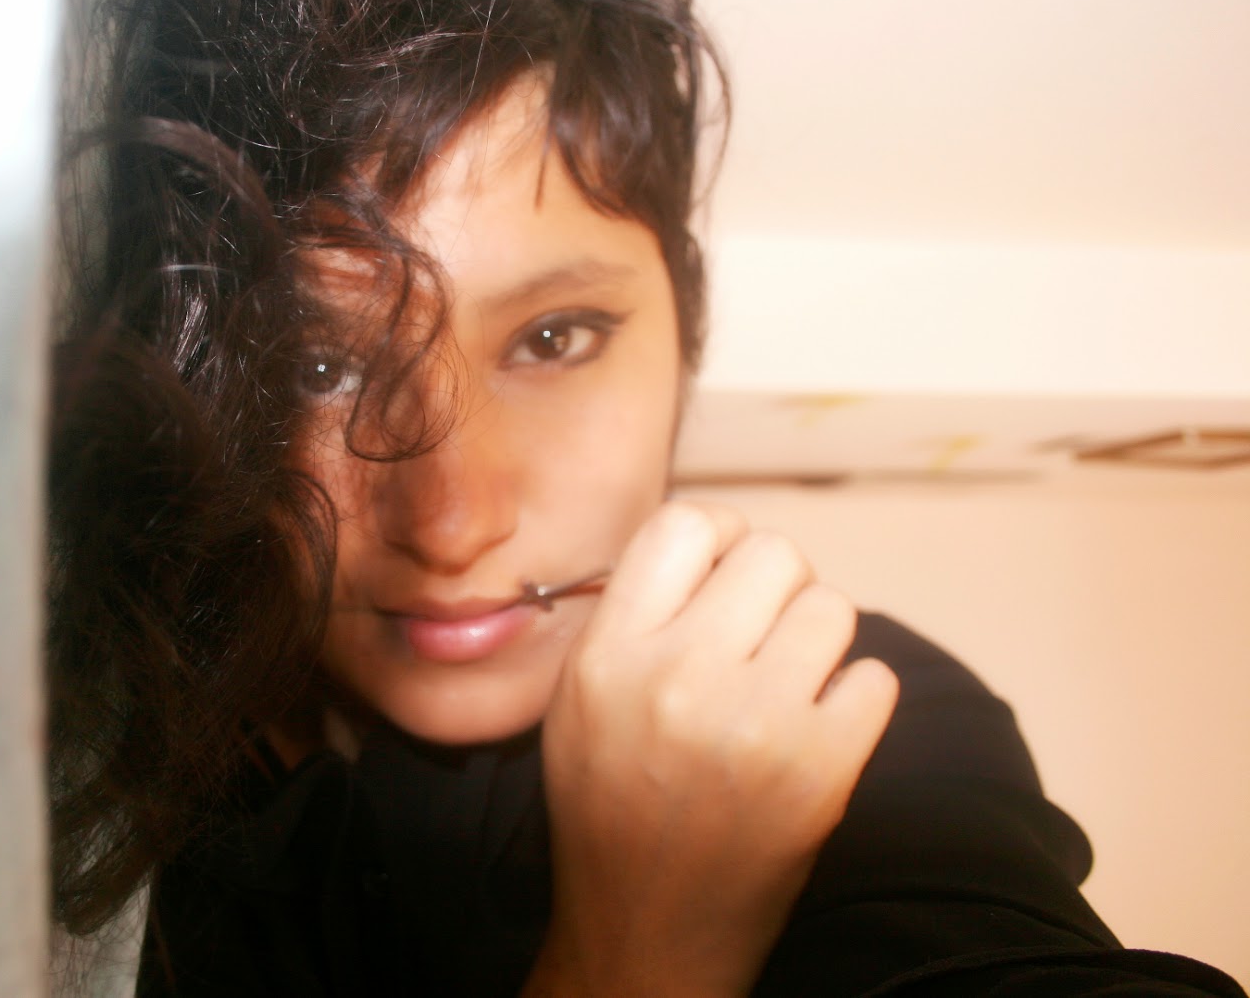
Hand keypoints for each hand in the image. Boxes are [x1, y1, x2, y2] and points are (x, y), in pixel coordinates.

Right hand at [526, 501, 898, 997]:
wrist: (645, 931)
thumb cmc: (609, 810)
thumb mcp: (578, 701)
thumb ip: (632, 617)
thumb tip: (711, 543)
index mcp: (609, 655)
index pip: (688, 523)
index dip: (720, 535)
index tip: (725, 570)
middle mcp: (678, 676)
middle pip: (774, 553)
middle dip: (777, 588)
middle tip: (762, 636)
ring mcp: (755, 723)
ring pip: (831, 608)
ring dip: (818, 641)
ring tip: (787, 686)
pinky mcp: (821, 770)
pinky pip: (875, 677)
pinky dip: (855, 699)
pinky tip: (816, 730)